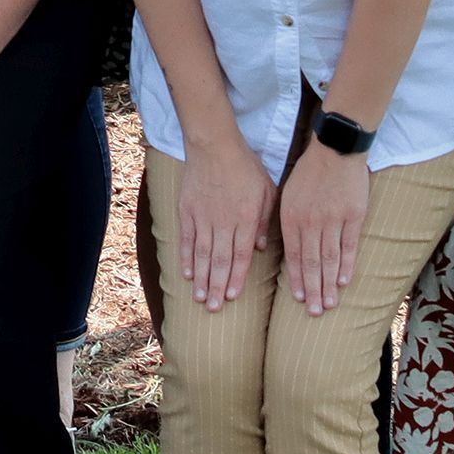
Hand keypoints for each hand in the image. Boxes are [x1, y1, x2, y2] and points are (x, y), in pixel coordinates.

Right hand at [173, 135, 274, 313]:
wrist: (214, 145)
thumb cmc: (245, 167)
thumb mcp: (267, 191)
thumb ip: (265, 220)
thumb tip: (260, 248)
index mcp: (246, 218)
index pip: (240, 254)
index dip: (235, 277)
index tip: (231, 297)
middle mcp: (224, 221)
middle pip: (219, 260)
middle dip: (216, 286)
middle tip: (212, 308)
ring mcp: (203, 216)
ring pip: (202, 253)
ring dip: (200, 277)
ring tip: (198, 297)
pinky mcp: (188, 210)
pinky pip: (187, 238)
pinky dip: (186, 257)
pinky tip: (186, 273)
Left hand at [277, 140, 372, 313]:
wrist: (335, 149)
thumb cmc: (308, 172)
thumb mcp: (287, 194)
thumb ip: (284, 220)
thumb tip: (274, 245)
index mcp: (292, 217)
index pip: (293, 255)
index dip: (297, 278)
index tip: (299, 299)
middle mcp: (311, 221)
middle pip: (311, 262)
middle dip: (313, 289)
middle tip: (315, 313)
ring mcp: (333, 219)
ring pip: (330, 258)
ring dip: (329, 283)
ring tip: (330, 304)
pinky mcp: (353, 215)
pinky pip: (349, 245)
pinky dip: (347, 265)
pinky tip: (344, 281)